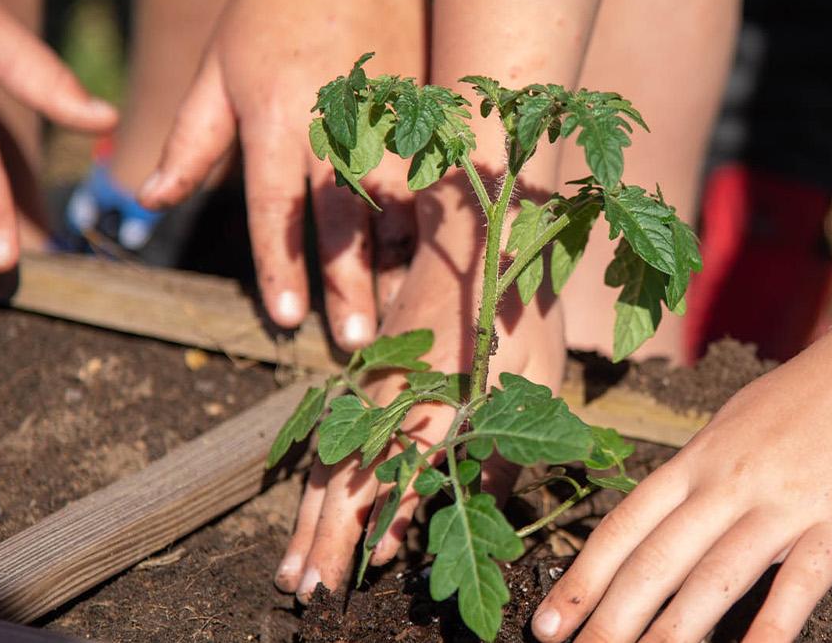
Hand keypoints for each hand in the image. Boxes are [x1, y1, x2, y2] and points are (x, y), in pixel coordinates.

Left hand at [139, 0, 424, 350]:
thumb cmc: (273, 3)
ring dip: (403, 263)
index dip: (280, 267)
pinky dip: (438, 218)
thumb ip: (190, 138)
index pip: (276, 210)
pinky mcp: (430, 107)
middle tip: (355, 342)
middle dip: (350, 286)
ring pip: (403, 204)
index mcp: (276, 119)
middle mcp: (335, 125)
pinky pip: (438, 175)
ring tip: (407, 313)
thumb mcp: (218, 67)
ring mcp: (390, 117)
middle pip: (344, 221)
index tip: (285, 317)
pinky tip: (440, 257)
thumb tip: (150, 199)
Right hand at [273, 209, 568, 601]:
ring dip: (310, 522)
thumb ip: (506, 447)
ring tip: (294, 575)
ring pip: (329, 462)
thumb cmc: (520, 314)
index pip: (407, 465)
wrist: (471, 237)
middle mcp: (394, 391)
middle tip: (311, 593)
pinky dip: (316, 488)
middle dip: (329, 538)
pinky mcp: (362, 379)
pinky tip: (308, 522)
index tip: (376, 565)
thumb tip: (473, 510)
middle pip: (351, 473)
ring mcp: (369, 384)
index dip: (390, 517)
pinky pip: (330, 443)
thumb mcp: (537, 381)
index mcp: (444, 391)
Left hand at [530, 315, 831, 641]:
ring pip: (711, 580)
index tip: (545, 624)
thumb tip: (678, 508)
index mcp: (704, 456)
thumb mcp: (748, 419)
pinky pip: (795, 587)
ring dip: (669, 636)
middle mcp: (731, 482)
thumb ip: (713, 468)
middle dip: (608, 622)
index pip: (626, 526)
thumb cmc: (829, 387)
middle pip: (655, 562)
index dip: (581, 579)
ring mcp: (784, 504)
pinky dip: (768, 631)